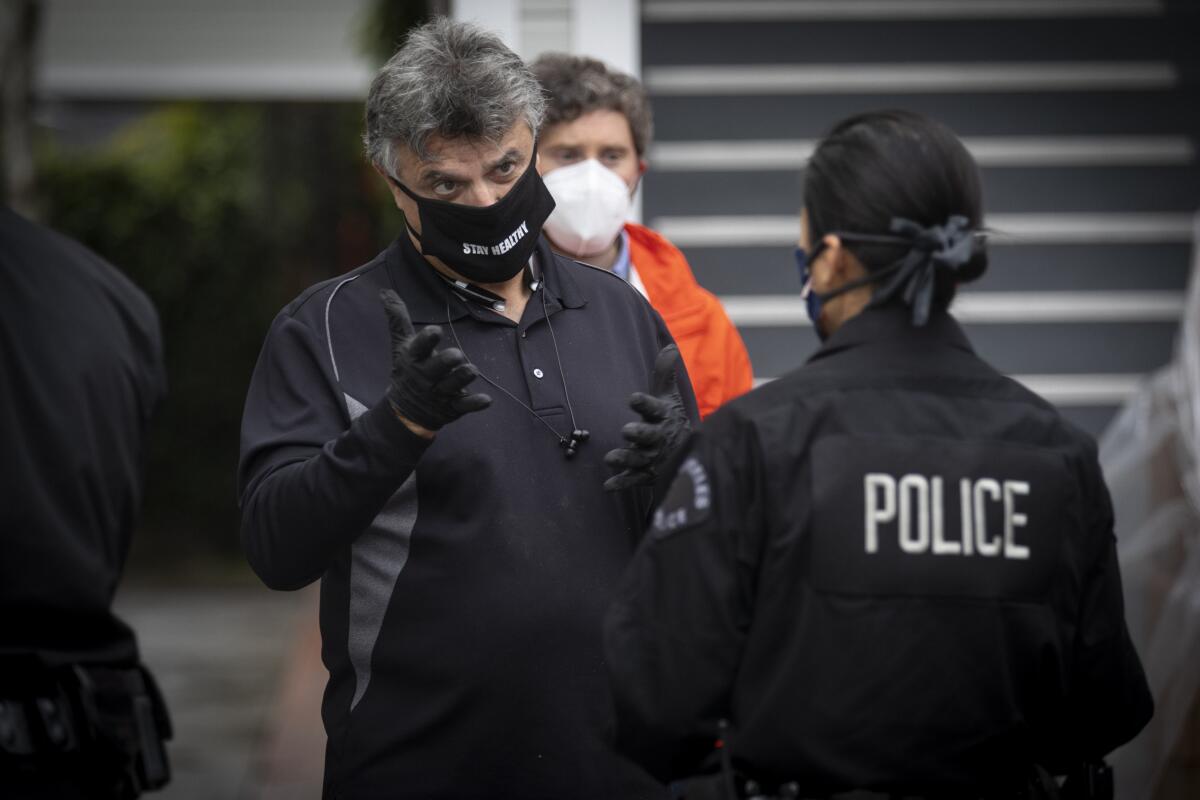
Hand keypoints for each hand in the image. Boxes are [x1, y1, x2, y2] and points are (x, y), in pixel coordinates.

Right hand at [380, 289, 490, 431]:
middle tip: (456, 355)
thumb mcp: (401, 345)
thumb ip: (398, 319)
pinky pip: (465, 405)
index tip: (435, 330)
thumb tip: (385, 291)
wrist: (405, 412)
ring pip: (452, 385)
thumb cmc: (407, 370)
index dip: (427, 340)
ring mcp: (440, 393)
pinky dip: (475, 403)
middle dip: (446, 361)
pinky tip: (486, 400)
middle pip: (436, 368)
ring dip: (462, 378)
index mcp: (414, 359)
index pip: (419, 348)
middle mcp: (426, 377)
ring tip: (472, 370)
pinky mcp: (452, 407)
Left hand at [604, 345, 691, 490]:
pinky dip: (623, 483)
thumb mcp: (669, 396)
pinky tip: (608, 486)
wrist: (687, 451)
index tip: (632, 398)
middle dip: (639, 434)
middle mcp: (659, 438)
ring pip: (640, 459)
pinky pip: (635, 480)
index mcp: (663, 417)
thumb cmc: (670, 418)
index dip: (644, 403)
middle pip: (650, 436)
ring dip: (625, 459)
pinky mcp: (647, 474)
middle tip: (626, 430)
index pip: (654, 408)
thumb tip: (670, 347)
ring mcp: (654, 458)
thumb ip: (665, 374)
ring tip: (610, 457)